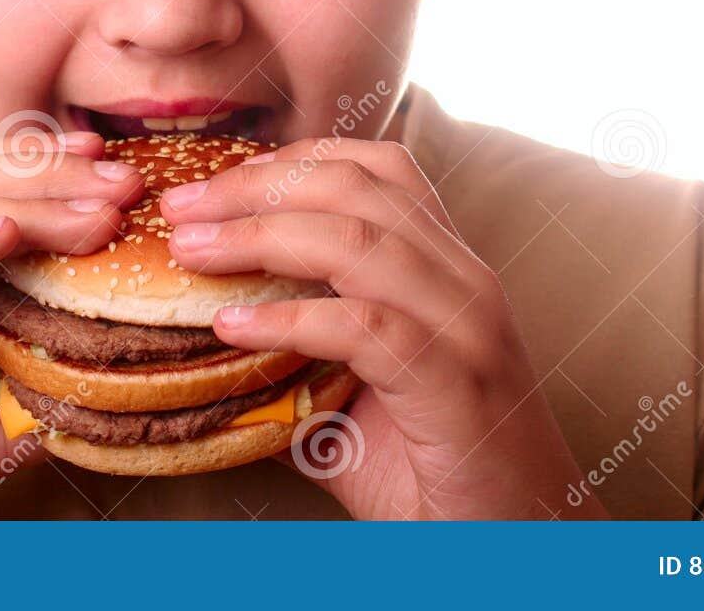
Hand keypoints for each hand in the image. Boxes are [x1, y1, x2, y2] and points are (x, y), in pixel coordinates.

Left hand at [161, 138, 606, 519]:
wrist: (522, 544)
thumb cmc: (436, 473)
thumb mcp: (358, 396)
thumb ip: (296, 358)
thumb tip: (207, 342)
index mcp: (449, 267)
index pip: (378, 169)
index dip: (294, 159)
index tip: (221, 181)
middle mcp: (465, 281)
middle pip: (354, 189)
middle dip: (255, 186)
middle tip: (182, 205)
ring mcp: (466, 326)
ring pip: (355, 241)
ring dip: (257, 236)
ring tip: (191, 249)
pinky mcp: (454, 381)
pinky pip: (362, 326)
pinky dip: (288, 319)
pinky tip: (231, 326)